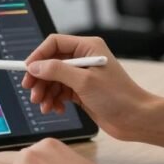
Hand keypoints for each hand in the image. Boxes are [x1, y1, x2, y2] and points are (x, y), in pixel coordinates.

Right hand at [23, 34, 157, 140]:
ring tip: (43, 106)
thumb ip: (56, 71)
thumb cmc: (117, 97)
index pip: (54, 43)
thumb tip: (34, 66)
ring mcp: (82, 75)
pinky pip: (60, 91)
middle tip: (32, 93)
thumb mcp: (84, 81)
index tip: (27, 71)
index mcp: (87, 47)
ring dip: (45, 92)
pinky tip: (55, 109)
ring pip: (53, 79)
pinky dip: (54, 100)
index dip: (38, 56)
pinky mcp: (82, 90)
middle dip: (40, 79)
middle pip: (51, 62)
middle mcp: (84, 58)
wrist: (136, 119)